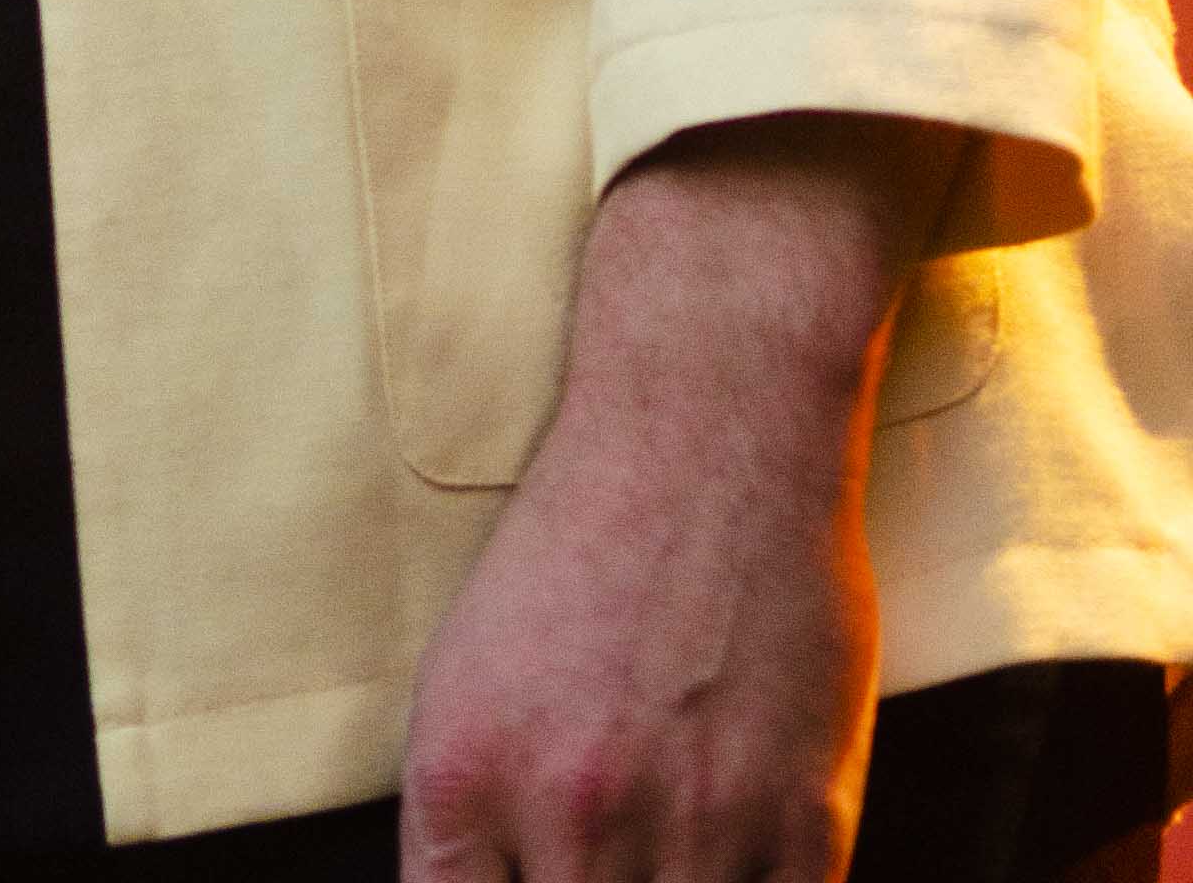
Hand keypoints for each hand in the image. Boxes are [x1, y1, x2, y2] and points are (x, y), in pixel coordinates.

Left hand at [402, 118, 957, 882]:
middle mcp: (569, 815)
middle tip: (604, 862)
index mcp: (464, 779)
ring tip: (673, 850)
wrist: (707, 428)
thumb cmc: (579, 546)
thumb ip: (476, 831)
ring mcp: (693, 826)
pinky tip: (735, 863)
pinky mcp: (803, 823)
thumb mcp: (470, 678)